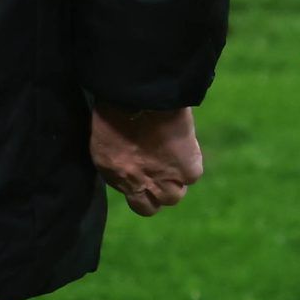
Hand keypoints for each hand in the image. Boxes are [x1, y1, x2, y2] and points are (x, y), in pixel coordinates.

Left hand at [89, 100, 202, 217]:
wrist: (141, 92)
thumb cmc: (119, 97)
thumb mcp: (107, 127)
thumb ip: (118, 147)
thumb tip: (131, 149)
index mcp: (109, 167)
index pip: (124, 192)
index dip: (136, 185)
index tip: (142, 172)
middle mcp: (133, 181)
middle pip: (148, 207)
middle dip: (154, 192)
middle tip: (161, 168)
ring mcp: (160, 180)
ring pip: (173, 196)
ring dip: (175, 180)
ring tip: (175, 155)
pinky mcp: (186, 172)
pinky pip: (192, 174)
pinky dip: (191, 159)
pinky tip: (185, 141)